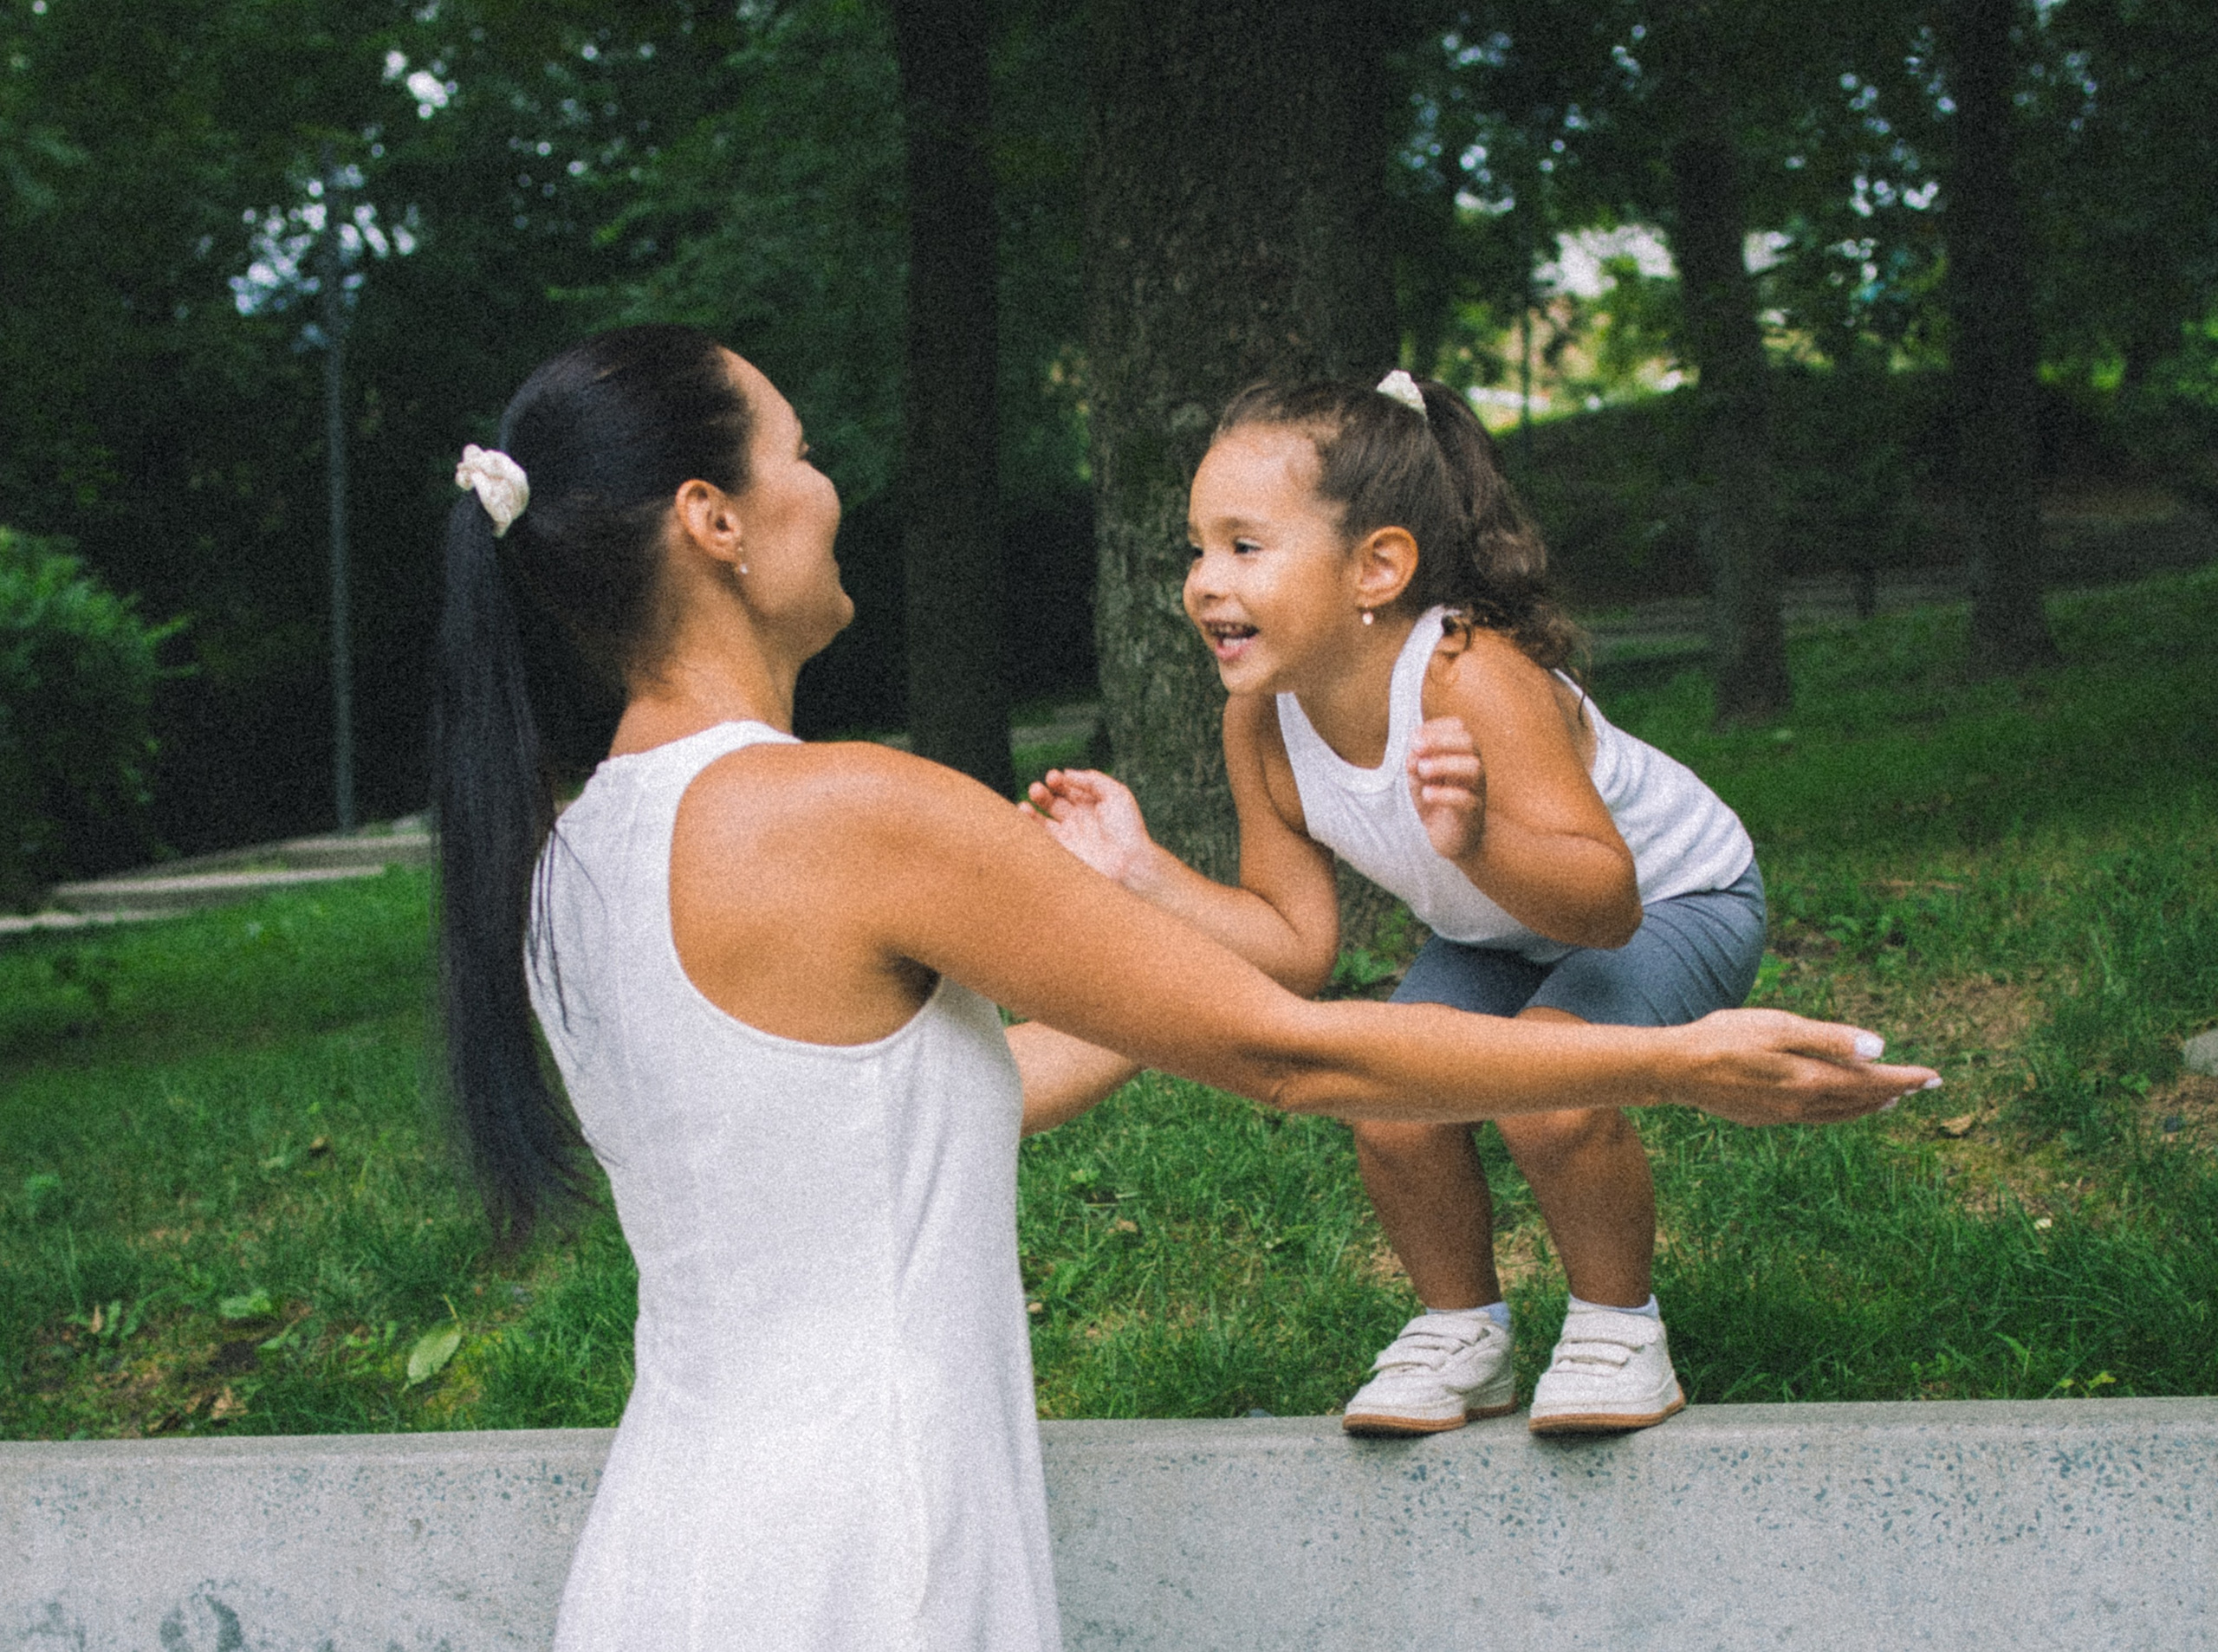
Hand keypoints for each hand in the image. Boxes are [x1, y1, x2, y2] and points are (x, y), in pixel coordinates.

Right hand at [1023, 768, 1155, 886]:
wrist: (1128, 863)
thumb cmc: (1127, 828)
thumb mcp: (1116, 793)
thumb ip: (1092, 779)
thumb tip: (1066, 773)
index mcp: (1091, 803)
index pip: (1068, 788)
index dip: (1057, 780)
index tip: (1053, 778)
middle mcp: (1078, 819)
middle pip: (1051, 801)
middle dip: (1041, 793)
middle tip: (1036, 790)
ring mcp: (1068, 836)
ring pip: (1041, 821)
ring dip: (1030, 810)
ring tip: (1024, 804)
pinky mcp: (1062, 852)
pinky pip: (1040, 839)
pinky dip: (1029, 829)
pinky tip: (1023, 817)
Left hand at [1407, 716, 1485, 861]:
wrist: (1452, 838)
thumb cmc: (1435, 801)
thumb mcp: (1418, 778)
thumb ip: (1414, 762)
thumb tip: (1414, 750)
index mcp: (1461, 754)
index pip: (1459, 728)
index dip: (1436, 727)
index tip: (1414, 737)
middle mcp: (1473, 767)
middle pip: (1469, 742)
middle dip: (1440, 740)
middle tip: (1415, 748)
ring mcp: (1476, 789)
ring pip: (1473, 767)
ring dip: (1444, 764)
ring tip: (1422, 770)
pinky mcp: (1473, 813)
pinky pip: (1466, 799)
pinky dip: (1444, 794)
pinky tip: (1427, 794)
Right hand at [1667, 1009, 1939, 1126]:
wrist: (1676, 1069)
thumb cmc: (1725, 1038)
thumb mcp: (1780, 1027)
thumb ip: (1831, 1039)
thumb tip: (1880, 1049)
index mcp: (1810, 1080)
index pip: (1871, 1082)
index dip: (1905, 1079)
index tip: (1934, 1076)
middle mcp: (1803, 1104)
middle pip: (1861, 1102)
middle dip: (1895, 1092)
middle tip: (1924, 1086)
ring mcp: (1784, 1114)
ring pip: (1840, 1114)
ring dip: (1869, 1105)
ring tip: (1890, 1099)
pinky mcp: (1766, 1117)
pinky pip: (1817, 1118)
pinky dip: (1840, 1111)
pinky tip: (1837, 1103)